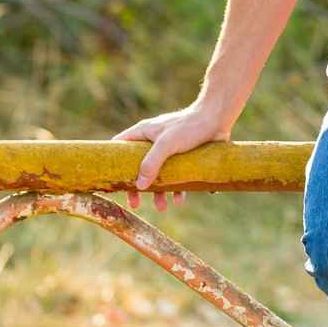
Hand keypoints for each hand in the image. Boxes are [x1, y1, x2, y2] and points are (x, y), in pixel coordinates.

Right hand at [111, 102, 229, 210]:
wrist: (217, 118)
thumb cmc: (189, 126)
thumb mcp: (166, 144)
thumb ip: (151, 163)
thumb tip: (139, 185)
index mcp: (144, 133)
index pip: (119, 146)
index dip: (112, 162)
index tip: (109, 181)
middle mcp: (153, 141)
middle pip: (138, 166)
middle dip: (137, 186)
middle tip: (135, 203)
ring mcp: (169, 149)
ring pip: (158, 174)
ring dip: (158, 192)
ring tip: (162, 208)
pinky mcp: (184, 156)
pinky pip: (177, 176)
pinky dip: (177, 189)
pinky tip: (179, 200)